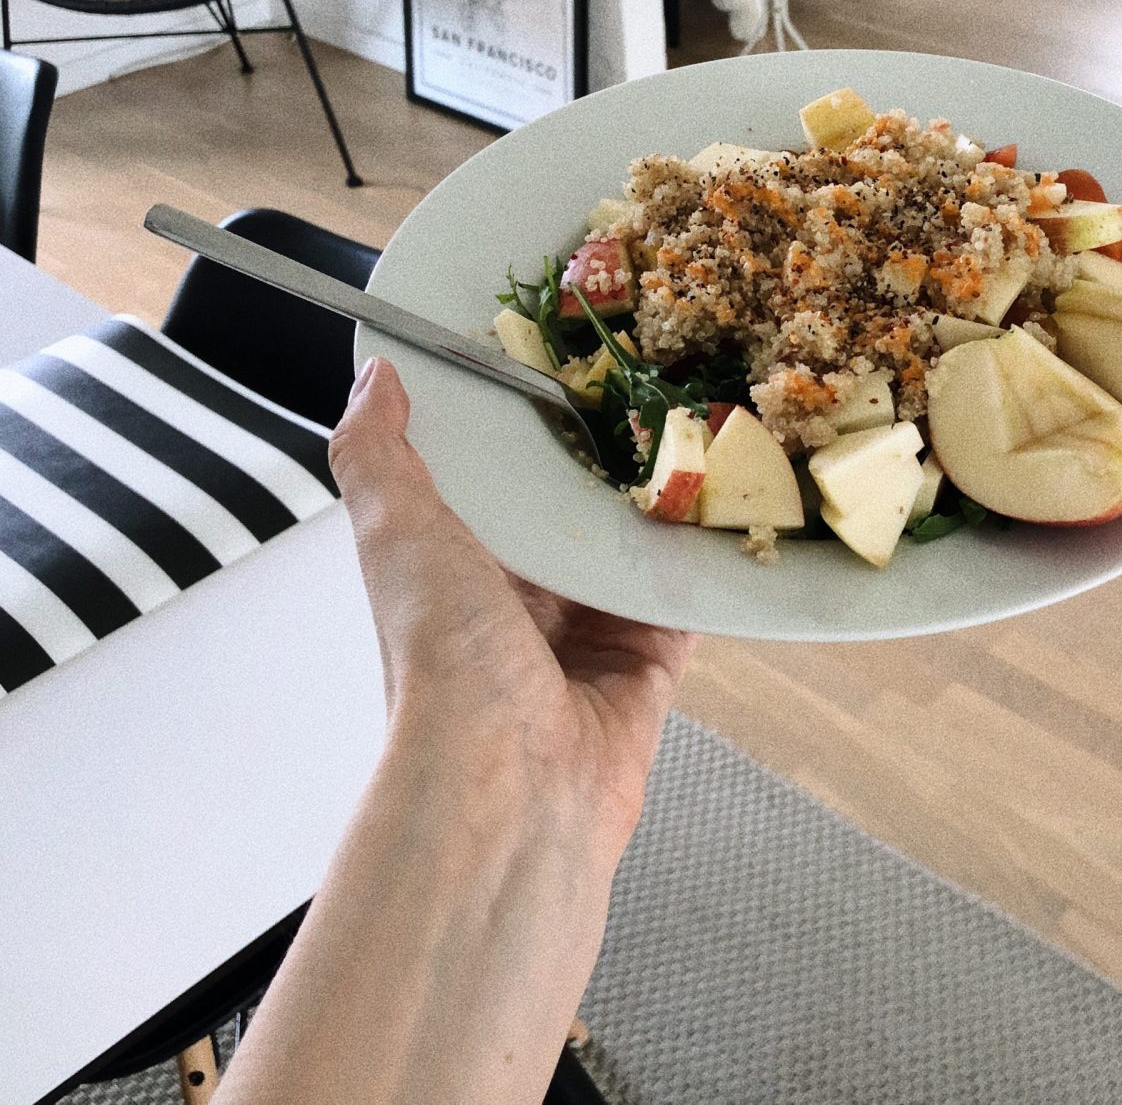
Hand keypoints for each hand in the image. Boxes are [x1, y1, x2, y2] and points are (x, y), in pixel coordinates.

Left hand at [329, 357, 695, 861]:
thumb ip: (374, 455)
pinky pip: (689, 596)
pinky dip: (708, 559)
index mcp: (459, 565)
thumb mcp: (393, 535)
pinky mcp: (652, 657)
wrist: (509, 782)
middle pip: (572, 508)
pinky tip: (728, 505)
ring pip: (636, 545)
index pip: (494, 478)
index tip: (555, 357)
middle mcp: (524, 597)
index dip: (520, 421)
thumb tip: (374, 379)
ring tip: (697, 424)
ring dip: (663, 499)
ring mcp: (592, 629)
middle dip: (604, 454)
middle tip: (644, 381)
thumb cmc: (442, 660)